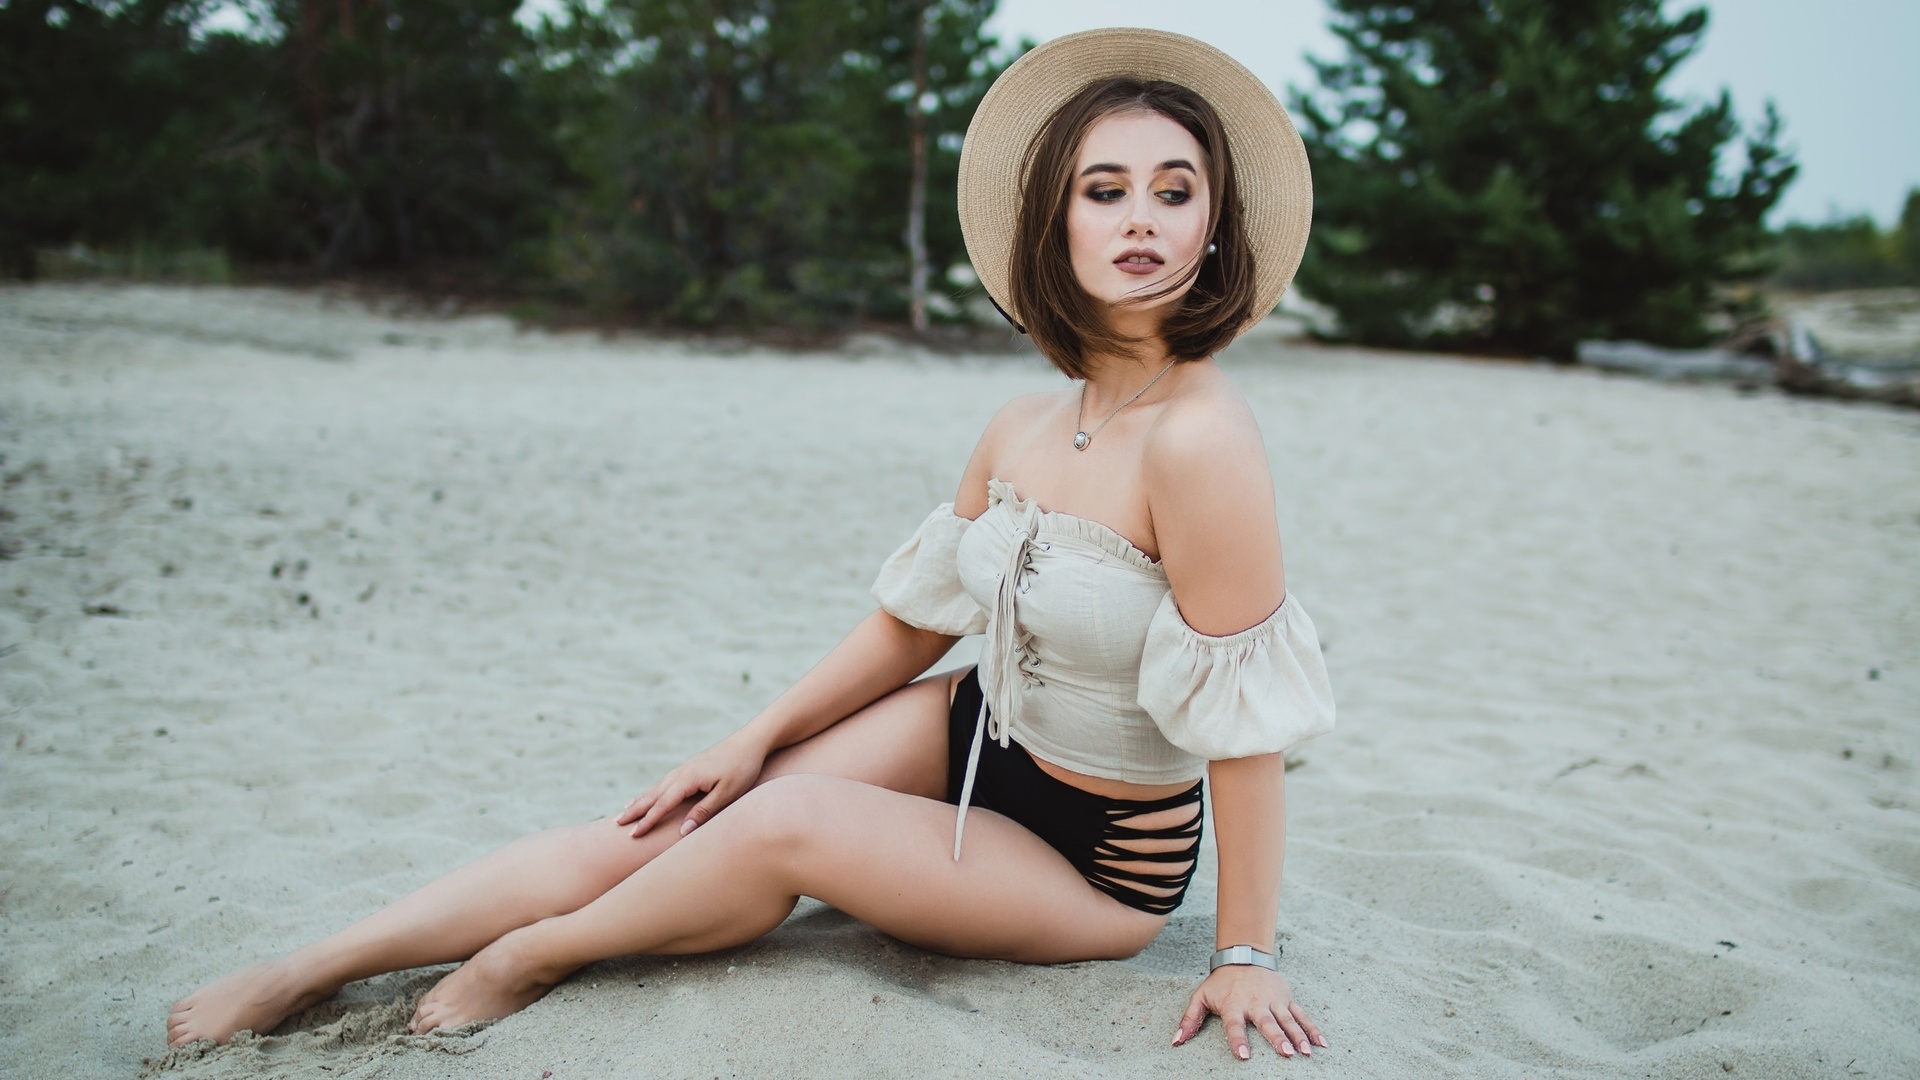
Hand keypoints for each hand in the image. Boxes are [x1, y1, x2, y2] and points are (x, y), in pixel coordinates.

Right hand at [615, 735, 767, 838]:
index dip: (648, 821)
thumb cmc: (743, 769)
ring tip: (626, 810)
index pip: (663, 804)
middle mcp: (682, 771)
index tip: (633, 835)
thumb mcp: (727, 793)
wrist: (752, 741)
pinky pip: (666, 781)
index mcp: (688, 778)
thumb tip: (683, 831)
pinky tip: (653, 794)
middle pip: (654, 793)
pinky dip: (654, 790)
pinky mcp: (692, 766)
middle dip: (636, 809)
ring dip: (642, 799)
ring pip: (658, 786)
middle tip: (617, 823)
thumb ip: (704, 811)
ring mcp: (686, 767)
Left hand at [1172, 964, 1325, 1060]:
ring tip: (1306, 1051)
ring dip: (1298, 1035)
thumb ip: (1189, 1019)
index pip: (1235, 1025)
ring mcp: (1273, 1000)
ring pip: (1288, 1019)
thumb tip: (1176, 1042)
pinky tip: (1321, 1043)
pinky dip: (1312, 1028)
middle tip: (1286, 1053)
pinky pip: (1301, 1014)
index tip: (1244, 1056)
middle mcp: (1255, 1002)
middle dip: (1277, 1038)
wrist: (1243, 956)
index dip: (1238, 1040)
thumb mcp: (1201, 996)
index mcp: (1234, 1004)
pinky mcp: (1286, 998)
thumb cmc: (1221, 983)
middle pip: (1267, 1022)